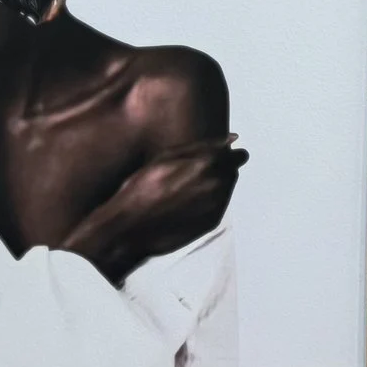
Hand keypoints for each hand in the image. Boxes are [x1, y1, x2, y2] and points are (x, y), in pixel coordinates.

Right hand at [60, 137, 246, 286]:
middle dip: (219, 168)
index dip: (224, 154)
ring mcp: (217, 205)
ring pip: (227, 187)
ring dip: (215, 185)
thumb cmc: (142, 188)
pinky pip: (220, 204)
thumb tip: (234, 138)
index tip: (213, 156)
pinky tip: (186, 204)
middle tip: (193, 174)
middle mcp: (218, 184)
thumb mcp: (166, 157)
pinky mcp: (212, 222)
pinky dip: (209, 202)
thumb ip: (203, 146)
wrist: (128, 228)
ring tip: (186, 190)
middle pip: (233, 170)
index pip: (237, 154)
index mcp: (208, 163)